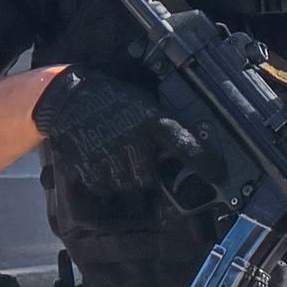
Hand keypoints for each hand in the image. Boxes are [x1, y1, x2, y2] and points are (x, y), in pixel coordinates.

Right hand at [32, 66, 202, 195]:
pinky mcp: (86, 166)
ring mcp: (108, 155)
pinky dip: (106, 186)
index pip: (183, 142)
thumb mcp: (144, 104)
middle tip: (146, 177)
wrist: (68, 97)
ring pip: (126, 188)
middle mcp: (132, 139)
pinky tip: (103, 169)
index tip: (218, 173)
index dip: (202, 160)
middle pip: (150, 179)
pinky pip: (103, 190)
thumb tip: (191, 144)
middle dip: (150, 183)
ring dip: (127, 186)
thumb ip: (162, 126)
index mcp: (150, 119)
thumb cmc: (113, 100)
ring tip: (120, 169)